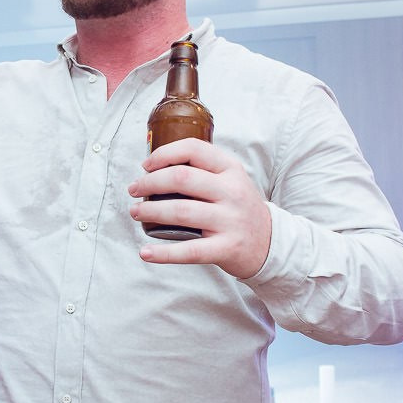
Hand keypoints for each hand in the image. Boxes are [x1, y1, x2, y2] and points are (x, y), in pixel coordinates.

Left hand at [127, 139, 272, 278]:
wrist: (269, 243)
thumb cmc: (239, 208)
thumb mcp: (231, 180)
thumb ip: (203, 169)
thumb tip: (154, 167)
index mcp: (231, 169)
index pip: (193, 149)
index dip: (163, 154)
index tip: (146, 166)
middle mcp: (232, 192)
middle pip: (181, 178)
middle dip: (149, 183)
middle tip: (134, 190)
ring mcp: (230, 221)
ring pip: (180, 212)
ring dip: (150, 211)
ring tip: (135, 212)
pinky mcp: (226, 248)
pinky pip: (189, 251)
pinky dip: (163, 253)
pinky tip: (145, 252)